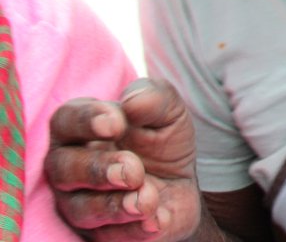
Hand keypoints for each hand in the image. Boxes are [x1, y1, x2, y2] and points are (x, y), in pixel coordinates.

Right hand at [45, 78, 202, 241]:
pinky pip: (110, 236)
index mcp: (80, 127)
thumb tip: (132, 102)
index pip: (66, 120)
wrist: (183, 182)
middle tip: (132, 168)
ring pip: (81, 209)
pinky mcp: (102, 234)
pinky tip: (156, 218)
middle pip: (63, 169)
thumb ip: (152, 97)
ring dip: (114, 204)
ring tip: (147, 196)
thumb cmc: (162, 138)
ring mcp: (81, 203)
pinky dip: (134, 228)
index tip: (116, 123)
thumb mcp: (168, 111)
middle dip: (98, 169)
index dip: (86, 120)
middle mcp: (70, 167)